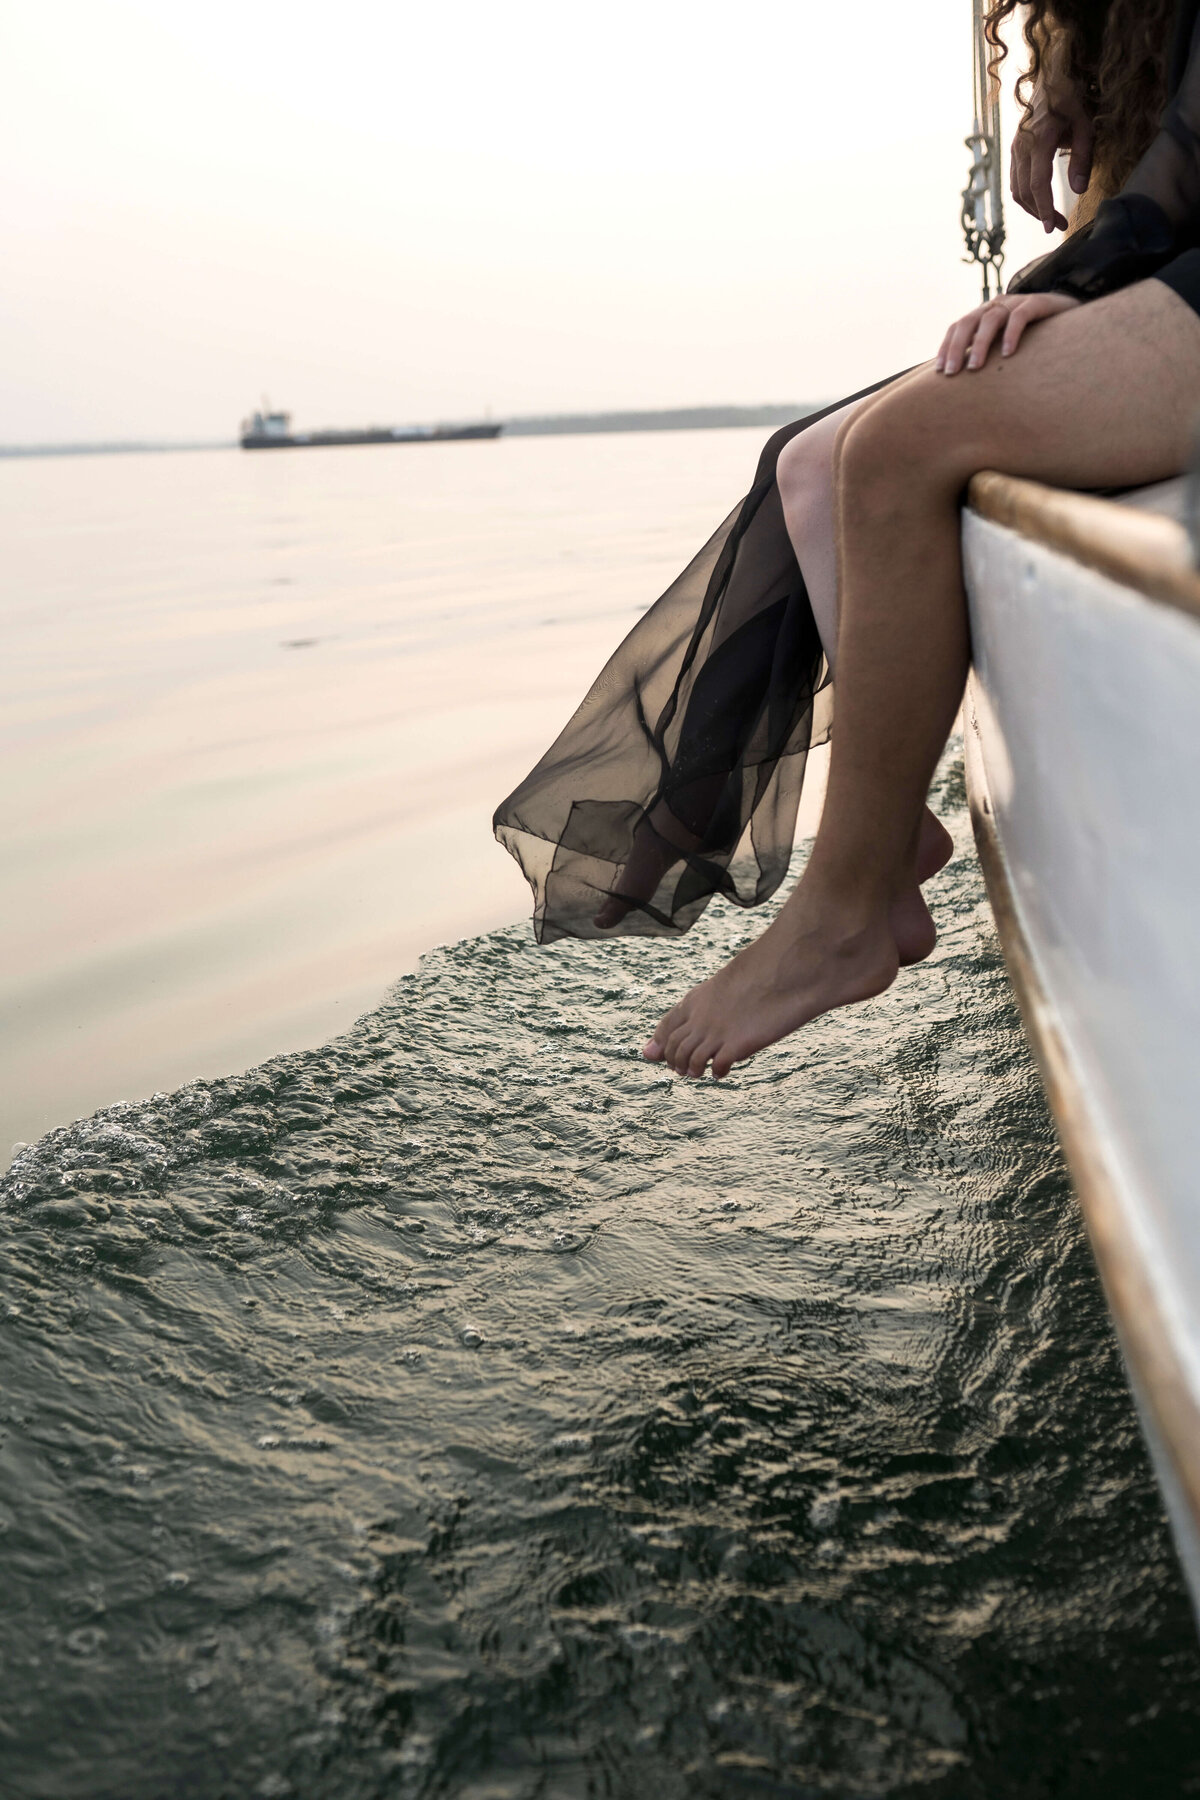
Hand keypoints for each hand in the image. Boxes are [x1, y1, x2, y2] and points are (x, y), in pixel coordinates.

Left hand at [936, 291, 1081, 373]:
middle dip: (956, 348)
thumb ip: (989, 353)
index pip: (958, 326)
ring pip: (991, 319)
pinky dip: (1011, 334)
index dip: (946, 346)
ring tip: (975, 367)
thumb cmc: (1034, 333)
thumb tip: (965, 383)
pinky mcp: (1037, 303)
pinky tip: (1008, 354)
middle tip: (952, 373)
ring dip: (980, 344)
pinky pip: (1020, 316)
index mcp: (984, 314)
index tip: (940, 371)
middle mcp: (996, 305)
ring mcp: (1016, 302)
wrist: (1068, 309)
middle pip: (968, 321)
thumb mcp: (1006, 342)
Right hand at [1010, 51, 1093, 231]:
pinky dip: (1026, 196)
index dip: (1045, 208)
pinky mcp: (1014, 150)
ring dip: (1032, 208)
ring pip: (1017, 189)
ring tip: (1052, 217)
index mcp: (1039, 140)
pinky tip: (1041, 201)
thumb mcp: (1086, 125)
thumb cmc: (1072, 100)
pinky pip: (1015, 180)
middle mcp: (1021, 147)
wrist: (1051, 77)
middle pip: (1024, 192)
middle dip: (1041, 213)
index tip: (1053, 227)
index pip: (1038, 184)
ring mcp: (1015, 149)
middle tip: (1060, 225)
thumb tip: (1078, 190)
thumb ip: (1083, 158)